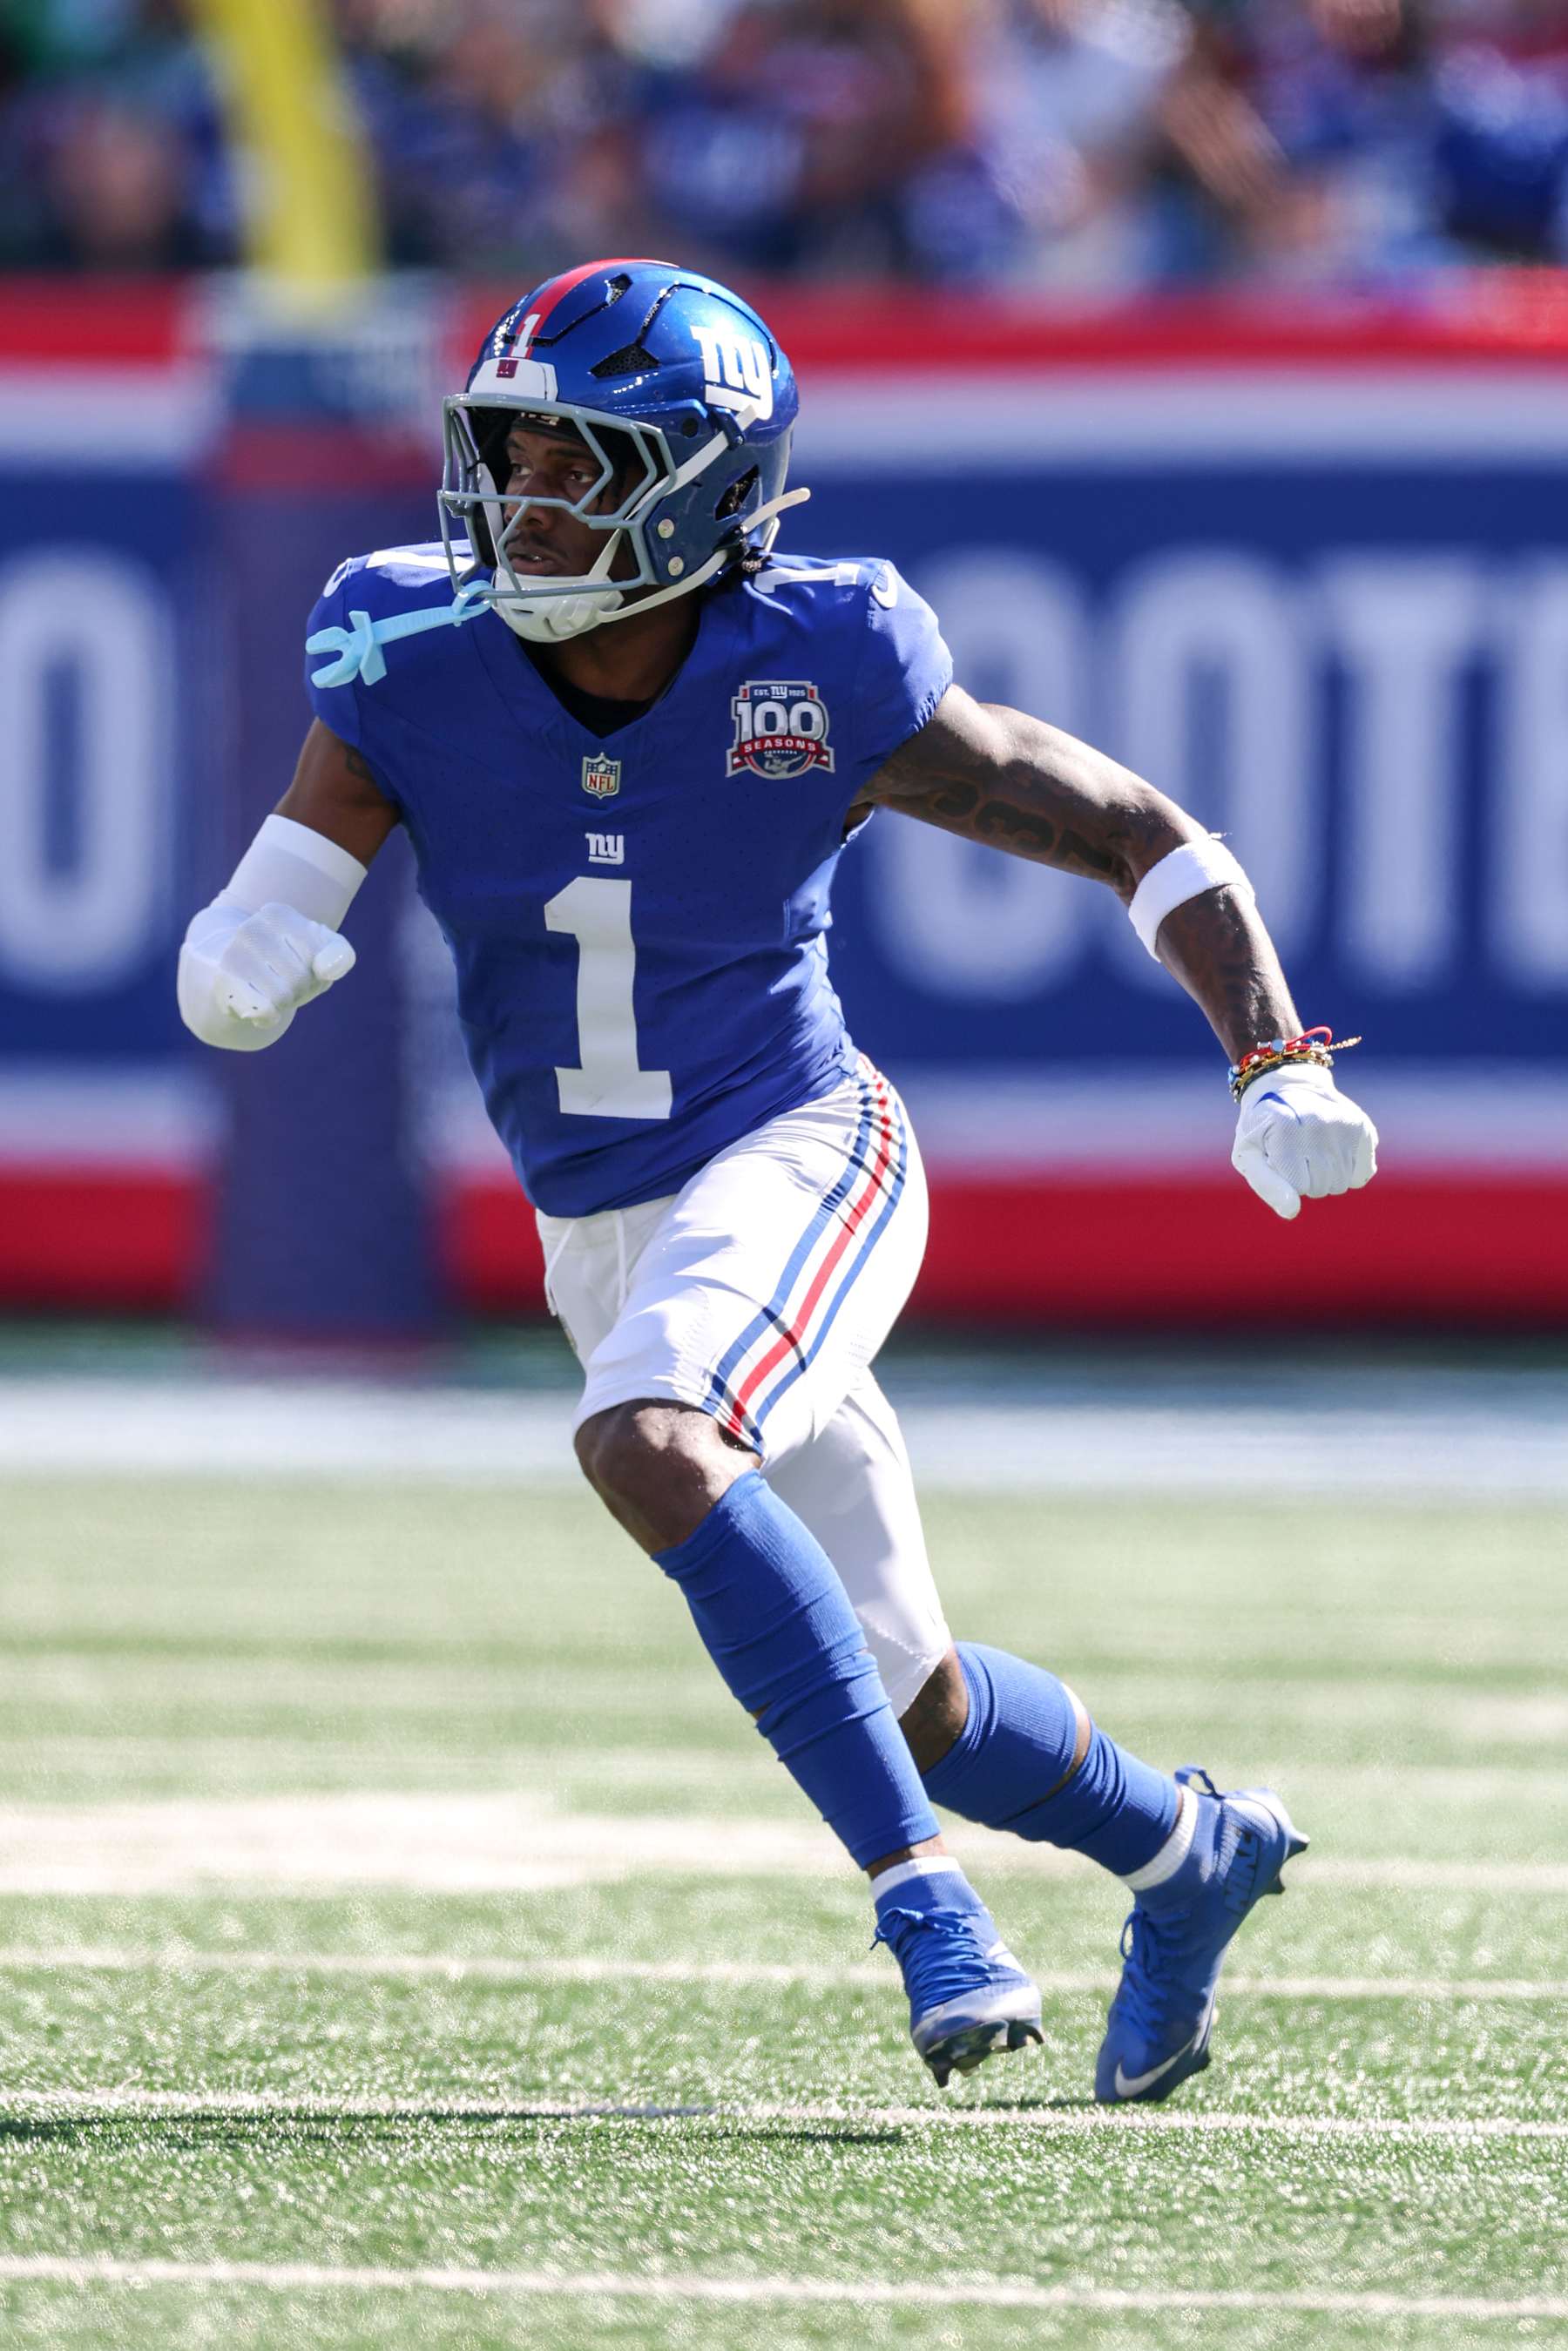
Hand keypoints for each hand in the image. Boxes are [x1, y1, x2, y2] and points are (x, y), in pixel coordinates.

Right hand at [178, 897, 356, 1050]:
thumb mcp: (322, 952)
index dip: (318, 968)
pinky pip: (263, 1012)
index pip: (319, 955)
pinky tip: (259, 1005)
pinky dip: (269, 1018)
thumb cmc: (290, 961)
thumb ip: (339, 954)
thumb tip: (327, 969)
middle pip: (300, 977)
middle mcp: (250, 929)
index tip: (302, 961)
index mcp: (277, 914)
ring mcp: (233, 956)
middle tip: (283, 979)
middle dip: (300, 987)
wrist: (240, 974)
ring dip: (285, 1003)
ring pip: (283, 997)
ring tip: (270, 989)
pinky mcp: (223, 985)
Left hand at [1231, 1061, 1376, 1220]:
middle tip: (1295, 1151)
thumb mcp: (1250, 1154)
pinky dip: (1349, 1171)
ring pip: (1341, 1184)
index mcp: (1287, 1129)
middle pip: (1321, 1187)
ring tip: (1312, 1149)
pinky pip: (1362, 1174)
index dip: (1286, 1178)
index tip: (1278, 1155)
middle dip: (1306, 1179)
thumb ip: (1267, 1185)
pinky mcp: (1362, 1127)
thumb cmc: (1262, 1128)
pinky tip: (1334, 1152)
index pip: (1298, 1187)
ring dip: (1326, 1176)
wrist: (1284, 1085)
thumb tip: (1292, 1212)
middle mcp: (1319, 1124)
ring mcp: (1344, 1124)